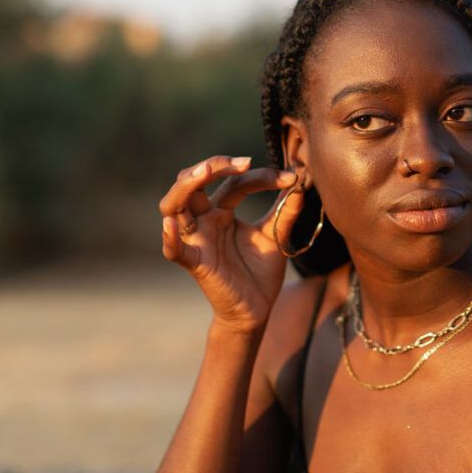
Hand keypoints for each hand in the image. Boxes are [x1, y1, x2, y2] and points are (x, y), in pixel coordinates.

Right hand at [158, 155, 305, 333]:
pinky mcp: (195, 263)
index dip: (261, 177)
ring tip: (204, 172)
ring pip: (174, 206)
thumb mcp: (275, 235)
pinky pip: (175, 251)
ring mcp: (196, 240)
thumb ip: (285, 210)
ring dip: (186, 186)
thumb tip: (301, 181)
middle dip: (214, 166)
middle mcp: (204, 220)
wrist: (257, 308)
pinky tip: (171, 225)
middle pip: (193, 182)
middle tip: (243, 163)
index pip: (234, 183)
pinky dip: (170, 239)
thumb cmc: (260, 271)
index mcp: (221, 210)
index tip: (291, 178)